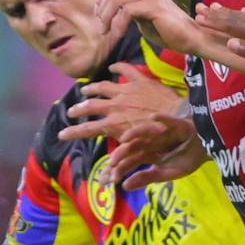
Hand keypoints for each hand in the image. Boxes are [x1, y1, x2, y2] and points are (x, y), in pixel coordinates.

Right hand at [60, 62, 203, 188]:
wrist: (182, 117)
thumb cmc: (164, 139)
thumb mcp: (140, 153)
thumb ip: (123, 160)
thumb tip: (113, 176)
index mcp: (113, 124)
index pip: (87, 130)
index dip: (72, 133)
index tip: (61, 135)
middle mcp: (115, 105)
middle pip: (90, 105)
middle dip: (78, 109)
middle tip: (71, 111)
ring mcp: (127, 91)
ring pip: (103, 86)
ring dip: (92, 88)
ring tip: (84, 89)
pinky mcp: (140, 80)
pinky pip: (126, 70)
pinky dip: (118, 68)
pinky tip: (112, 67)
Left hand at [96, 0, 205, 55]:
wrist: (192, 39)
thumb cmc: (170, 33)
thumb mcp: (144, 20)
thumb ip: (129, 12)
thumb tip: (113, 8)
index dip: (103, 0)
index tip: (100, 18)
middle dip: (103, 8)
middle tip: (101, 27)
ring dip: (108, 16)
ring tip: (106, 31)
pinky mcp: (155, 7)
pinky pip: (128, 10)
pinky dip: (119, 23)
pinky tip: (118, 34)